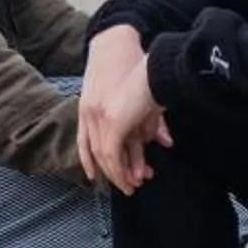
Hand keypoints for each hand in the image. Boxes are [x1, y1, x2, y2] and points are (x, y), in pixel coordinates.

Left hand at [81, 59, 169, 194]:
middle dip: (114, 170)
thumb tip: (162, 141)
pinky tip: (130, 180)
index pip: (85, 138)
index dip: (89, 158)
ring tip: (133, 187)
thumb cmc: (150, 74)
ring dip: (119, 174)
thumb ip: (149, 123)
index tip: (96, 175)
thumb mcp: (146, 102)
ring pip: (104, 155)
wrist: (153, 60)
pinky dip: (120, 170)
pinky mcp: (113, 122)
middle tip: (128, 185)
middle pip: (96, 149)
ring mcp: (100, 116)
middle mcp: (91, 111)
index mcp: (93, 104)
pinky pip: (111, 155)